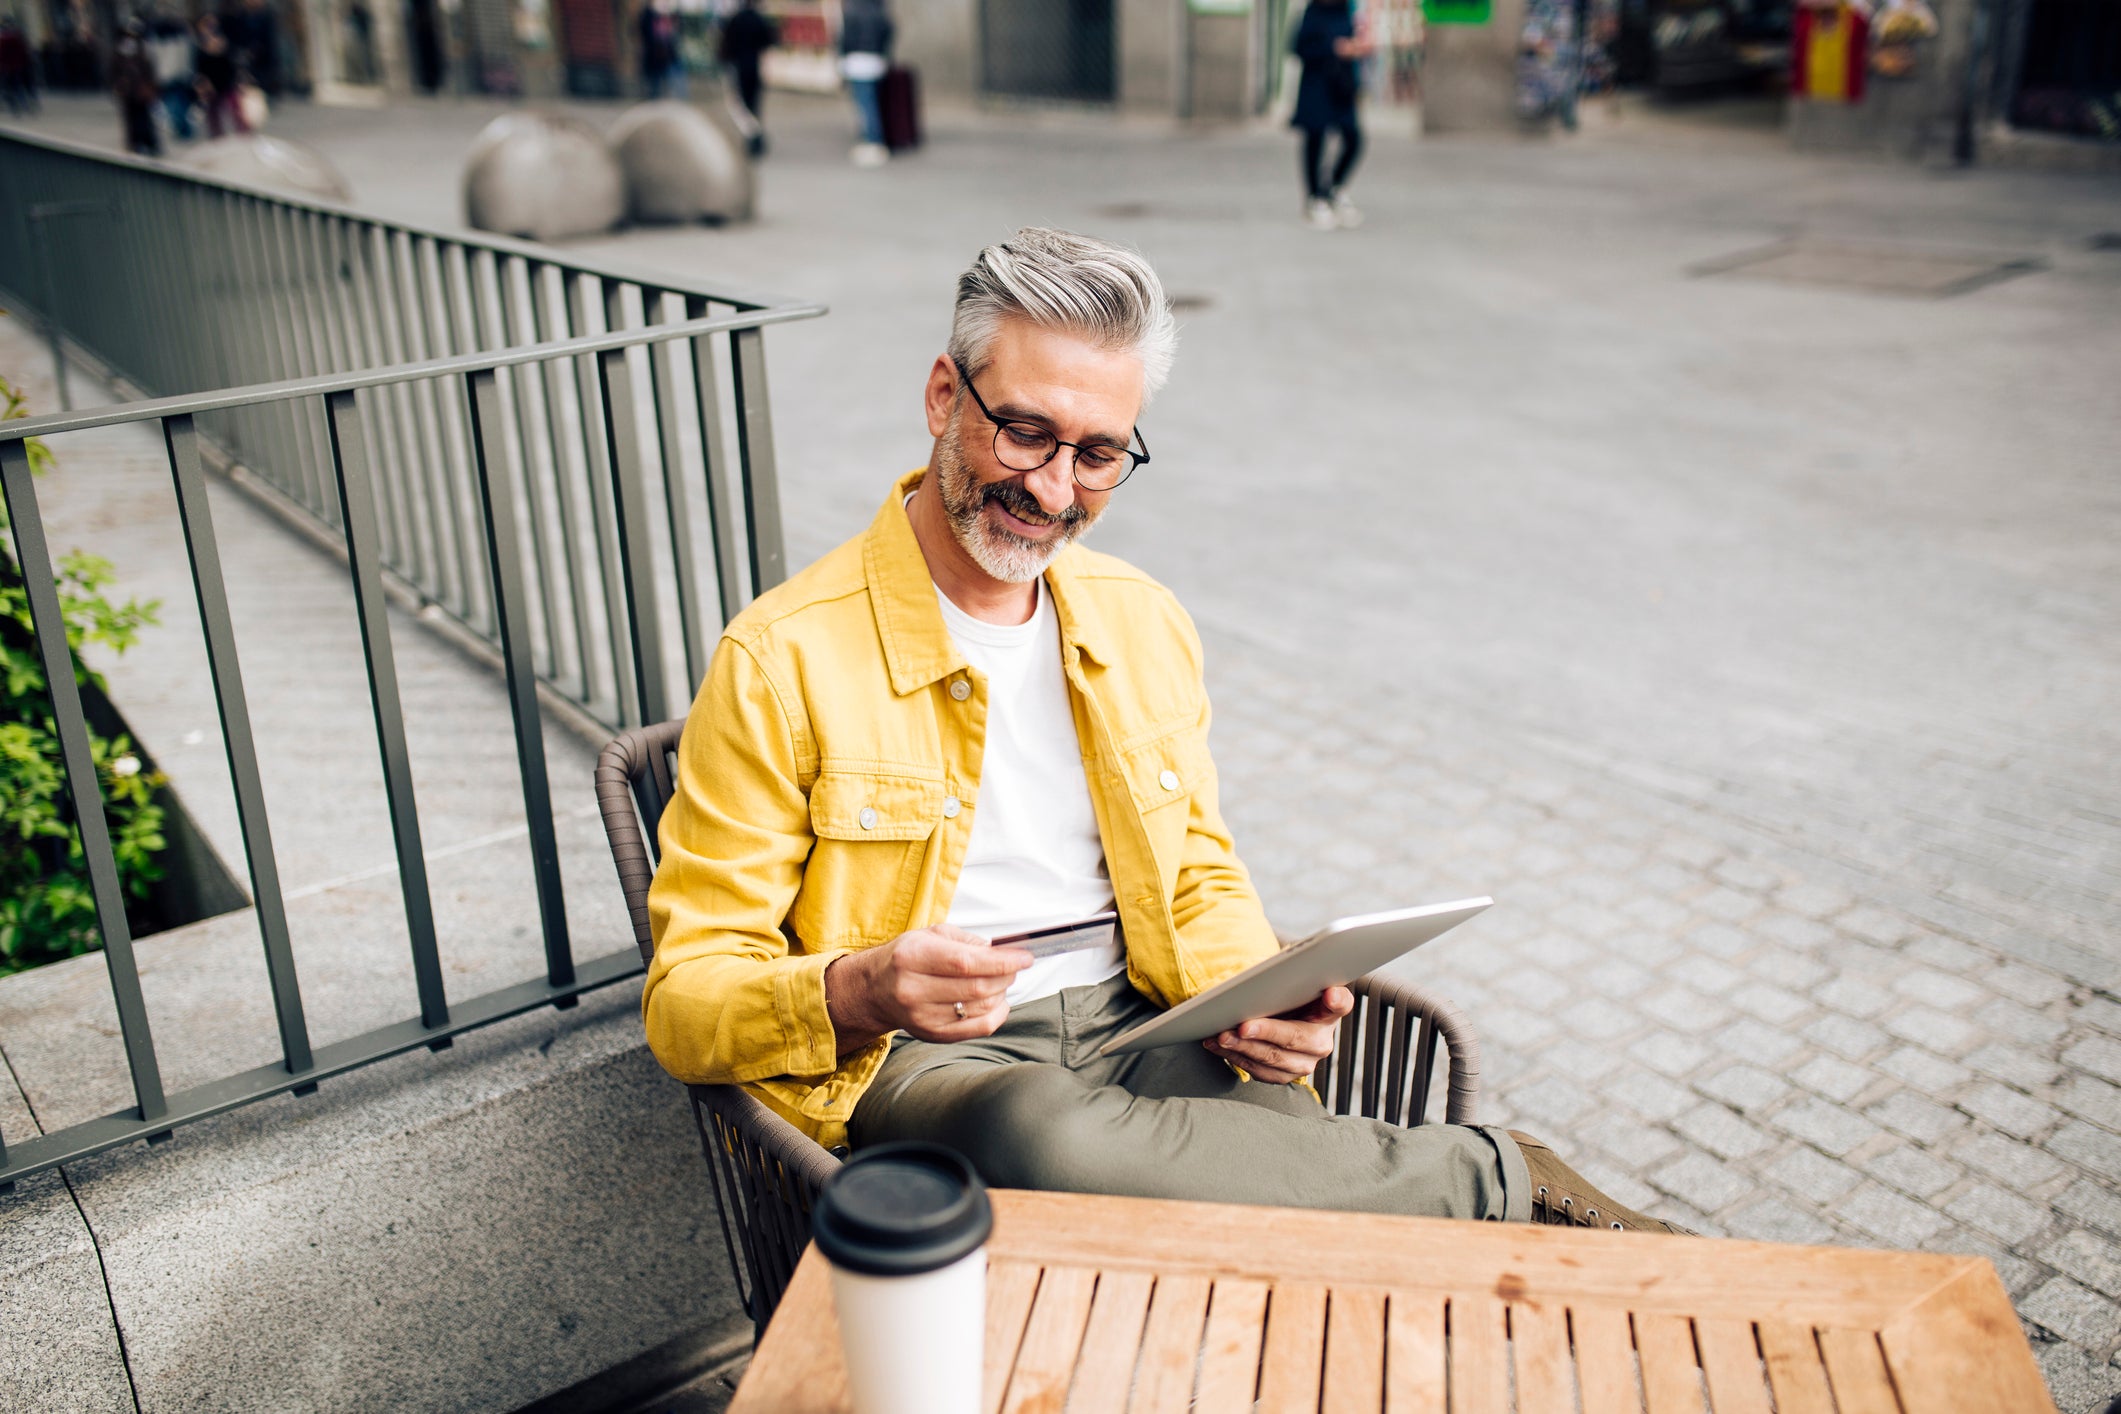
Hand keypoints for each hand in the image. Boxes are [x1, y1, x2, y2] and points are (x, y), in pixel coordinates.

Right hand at [825, 925, 1033, 1057]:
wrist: (876, 989)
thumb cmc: (908, 957)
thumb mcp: (932, 935)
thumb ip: (968, 942)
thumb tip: (1003, 953)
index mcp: (912, 957)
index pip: (966, 963)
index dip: (1002, 961)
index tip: (1025, 957)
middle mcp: (913, 990)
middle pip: (977, 988)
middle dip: (1006, 976)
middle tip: (1014, 966)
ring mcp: (922, 1017)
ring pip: (981, 1008)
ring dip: (1001, 992)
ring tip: (999, 979)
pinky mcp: (932, 1035)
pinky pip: (979, 1028)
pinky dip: (997, 1013)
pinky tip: (997, 1001)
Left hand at [1203, 986, 1353, 1084]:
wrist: (1280, 1020)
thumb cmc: (1284, 997)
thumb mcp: (1290, 984)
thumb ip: (1290, 977)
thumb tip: (1271, 974)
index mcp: (1329, 1011)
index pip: (1341, 1003)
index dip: (1336, 999)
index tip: (1329, 993)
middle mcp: (1322, 1041)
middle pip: (1296, 1038)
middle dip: (1267, 1032)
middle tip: (1243, 1026)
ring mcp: (1304, 1063)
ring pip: (1274, 1059)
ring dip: (1244, 1048)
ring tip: (1222, 1036)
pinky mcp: (1283, 1076)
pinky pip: (1258, 1071)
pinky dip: (1235, 1057)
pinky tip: (1217, 1045)